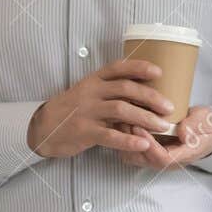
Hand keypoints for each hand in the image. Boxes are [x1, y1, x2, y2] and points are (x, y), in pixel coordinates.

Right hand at [28, 58, 176, 158]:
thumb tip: (146, 92)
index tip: (159, 72)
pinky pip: (110, 135)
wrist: (42, 128)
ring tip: (162, 126)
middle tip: (169, 107)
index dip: (139, 67)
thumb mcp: (89, 93)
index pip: (118, 67)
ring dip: (146, 118)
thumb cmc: (73, 110)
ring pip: (121, 110)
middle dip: (151, 97)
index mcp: (94, 80)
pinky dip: (128, 140)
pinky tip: (143, 144)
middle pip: (126, 89)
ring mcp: (86, 112)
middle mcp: (91, 92)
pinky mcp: (84, 131)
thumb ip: (111, 91)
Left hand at [116, 106, 211, 169]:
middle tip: (125, 120)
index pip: (162, 158)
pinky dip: (124, 139)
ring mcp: (157, 158)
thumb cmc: (206, 126)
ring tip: (121, 120)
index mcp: (184, 155)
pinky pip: (132, 150)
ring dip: (124, 140)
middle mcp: (168, 161)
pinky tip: (123, 123)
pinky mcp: (149, 152)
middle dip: (131, 141)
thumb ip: (195, 125)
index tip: (140, 126)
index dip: (149, 144)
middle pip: (143, 159)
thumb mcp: (207, 121)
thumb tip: (183, 133)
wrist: (207, 131)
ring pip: (133, 157)